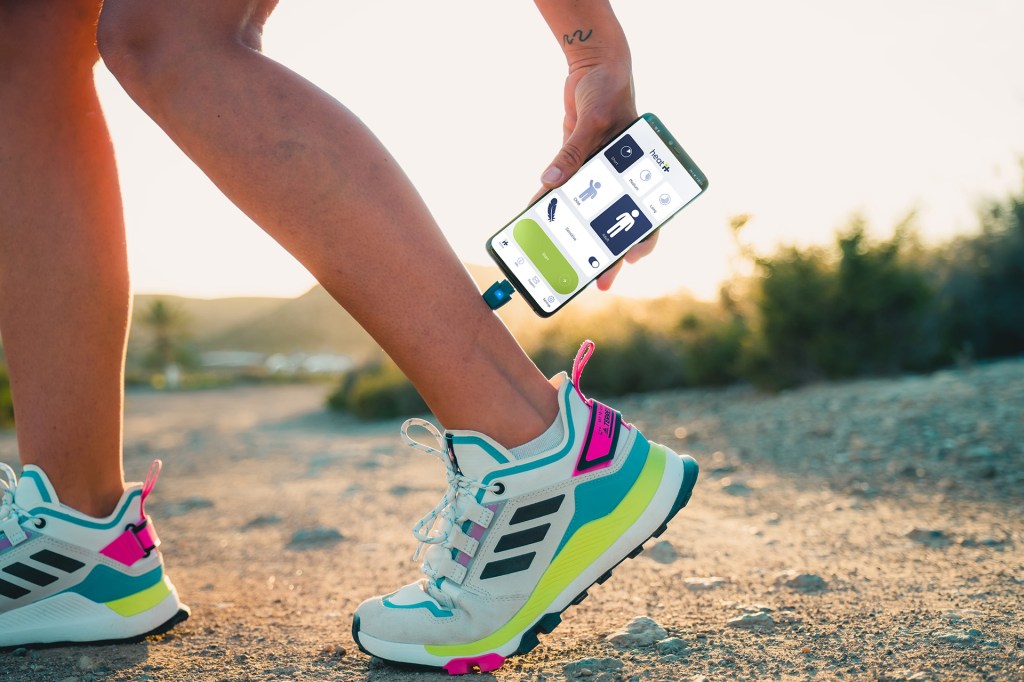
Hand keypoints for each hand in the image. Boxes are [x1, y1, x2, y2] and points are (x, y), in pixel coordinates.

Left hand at [534, 60, 653, 288]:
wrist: (593, 65)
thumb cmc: (608, 88)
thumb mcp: (594, 118)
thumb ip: (574, 151)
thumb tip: (550, 182)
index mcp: (642, 170)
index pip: (650, 213)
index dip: (642, 240)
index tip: (630, 259)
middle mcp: (623, 177)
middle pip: (618, 223)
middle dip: (607, 253)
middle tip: (598, 283)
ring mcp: (599, 172)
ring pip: (588, 213)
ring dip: (575, 234)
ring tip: (561, 260)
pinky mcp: (577, 162)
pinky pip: (563, 190)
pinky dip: (550, 203)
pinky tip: (534, 219)